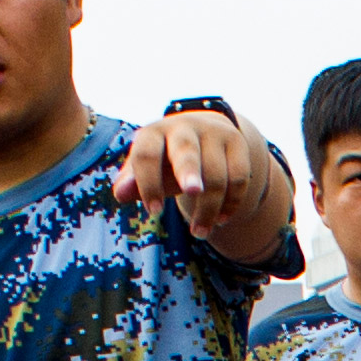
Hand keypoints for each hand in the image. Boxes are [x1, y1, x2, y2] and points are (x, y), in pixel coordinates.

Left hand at [115, 107, 290, 260]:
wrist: (204, 131)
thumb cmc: (167, 159)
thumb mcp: (148, 167)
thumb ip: (132, 181)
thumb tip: (120, 194)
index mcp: (155, 132)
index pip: (148, 155)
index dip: (150, 184)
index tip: (154, 212)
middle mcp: (185, 128)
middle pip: (186, 151)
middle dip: (188, 171)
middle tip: (191, 191)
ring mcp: (214, 134)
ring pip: (216, 175)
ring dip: (209, 209)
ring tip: (200, 232)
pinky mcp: (237, 143)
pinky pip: (239, 178)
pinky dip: (231, 203)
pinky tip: (220, 220)